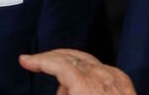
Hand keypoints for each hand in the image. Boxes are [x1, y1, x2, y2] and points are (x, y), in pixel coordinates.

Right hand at [19, 49, 135, 94]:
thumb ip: (61, 93)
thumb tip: (60, 88)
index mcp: (85, 86)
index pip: (58, 63)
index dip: (39, 60)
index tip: (25, 60)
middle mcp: (101, 77)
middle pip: (70, 57)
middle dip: (51, 60)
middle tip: (35, 64)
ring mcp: (114, 77)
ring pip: (85, 60)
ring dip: (69, 67)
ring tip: (63, 88)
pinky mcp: (123, 80)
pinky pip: (100, 67)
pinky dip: (87, 70)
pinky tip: (80, 80)